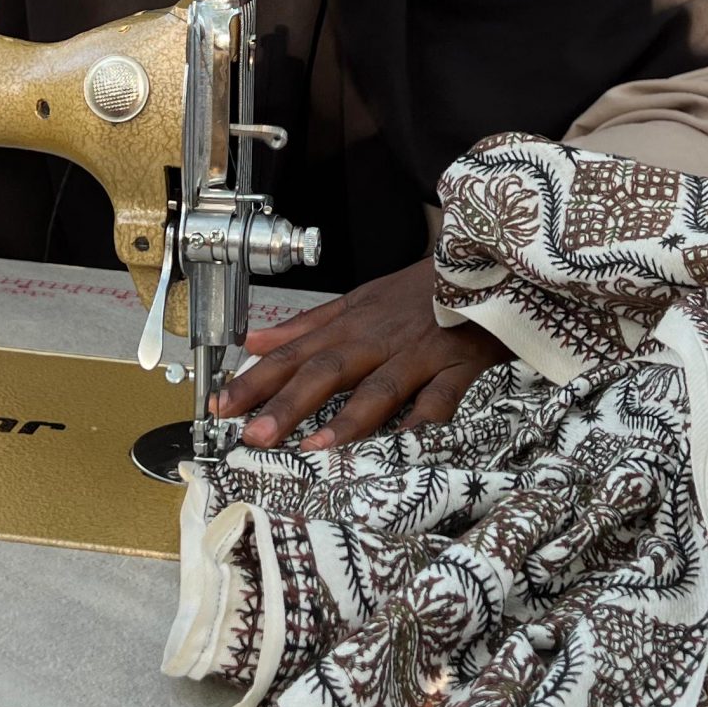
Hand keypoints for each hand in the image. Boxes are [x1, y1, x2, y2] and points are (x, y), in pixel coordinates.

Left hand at [215, 257, 508, 451]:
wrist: (487, 261)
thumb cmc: (420, 290)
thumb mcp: (359, 300)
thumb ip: (306, 326)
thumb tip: (254, 342)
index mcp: (349, 325)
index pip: (293, 355)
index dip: (255, 381)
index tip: (220, 407)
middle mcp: (376, 340)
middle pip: (325, 371)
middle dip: (287, 403)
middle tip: (253, 436)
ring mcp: (417, 353)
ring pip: (378, 387)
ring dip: (346, 418)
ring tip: (314, 445)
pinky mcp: (458, 363)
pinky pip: (440, 396)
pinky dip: (423, 419)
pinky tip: (404, 443)